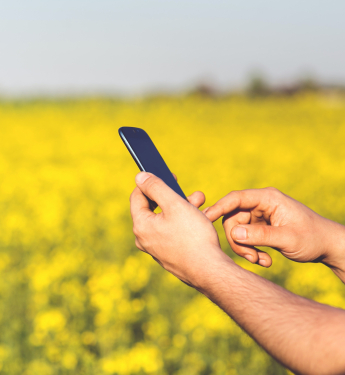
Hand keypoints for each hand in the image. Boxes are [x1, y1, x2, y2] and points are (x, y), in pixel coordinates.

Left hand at [130, 172, 229, 287]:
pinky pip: (172, 232)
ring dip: (182, 208)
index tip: (167, 175)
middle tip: (191, 191)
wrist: (209, 271)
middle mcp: (144, 238)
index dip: (151, 182)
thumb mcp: (175, 204)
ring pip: (166, 220)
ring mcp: (156, 249)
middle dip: (173, 196)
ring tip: (201, 202)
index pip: (137, 196)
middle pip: (154, 208)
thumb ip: (156, 187)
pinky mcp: (168, 255)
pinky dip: (183, 222)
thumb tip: (139, 177)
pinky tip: (200, 219)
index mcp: (141, 225)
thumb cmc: (193, 236)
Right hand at [204, 188, 344, 275]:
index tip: (205, 219)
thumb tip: (233, 234)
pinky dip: (251, 251)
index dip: (219, 208)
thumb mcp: (288, 238)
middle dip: (238, 240)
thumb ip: (260, 235)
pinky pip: (246, 238)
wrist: (327, 246)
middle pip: (233, 218)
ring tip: (262, 261)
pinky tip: (265, 260)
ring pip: (237, 231)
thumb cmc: (312, 238)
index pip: (236, 199)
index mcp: (268, 199)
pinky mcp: (260, 227)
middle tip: (251, 258)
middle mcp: (261, 205)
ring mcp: (260, 216)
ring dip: (245, 249)